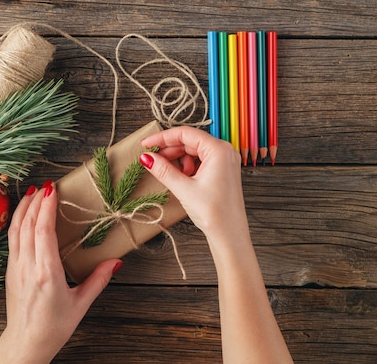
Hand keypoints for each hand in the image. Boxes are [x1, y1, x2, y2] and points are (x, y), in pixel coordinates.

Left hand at [0, 180, 121, 363]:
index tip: (52, 189)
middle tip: (46, 185)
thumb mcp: (81, 304)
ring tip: (31, 192)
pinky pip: (11, 239)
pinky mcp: (11, 271)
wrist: (26, 344)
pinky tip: (22, 215)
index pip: (43, 230)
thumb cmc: (53, 327)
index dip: (46, 207)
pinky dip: (16, 222)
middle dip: (36, 201)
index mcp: (47, 272)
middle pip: (28, 224)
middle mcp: (28, 266)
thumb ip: (98, 280)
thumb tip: (115, 261)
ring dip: (23, 208)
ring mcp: (16, 267)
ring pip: (16, 229)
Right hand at [141, 127, 293, 363]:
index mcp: (221, 151)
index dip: (161, 136)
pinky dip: (183, 172)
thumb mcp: (185, 190)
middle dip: (168, 151)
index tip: (141, 144)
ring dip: (175, 163)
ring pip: (191, 155)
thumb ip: (163, 169)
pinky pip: (196, 167)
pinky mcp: (219, 179)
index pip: (186, 132)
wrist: (234, 244)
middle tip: (148, 163)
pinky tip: (175, 186)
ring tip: (164, 179)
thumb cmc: (217, 219)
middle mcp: (226, 155)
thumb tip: (144, 156)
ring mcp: (224, 167)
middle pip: (188, 142)